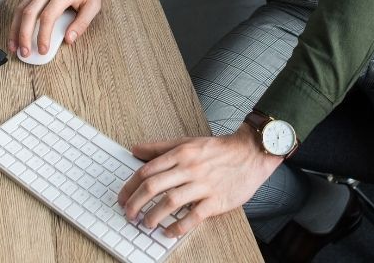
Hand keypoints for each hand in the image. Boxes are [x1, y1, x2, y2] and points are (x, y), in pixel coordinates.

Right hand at [8, 0, 106, 57]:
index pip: (48, 17)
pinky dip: (16, 21)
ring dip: (15, 29)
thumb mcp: (94, 4)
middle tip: (24, 52)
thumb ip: (82, 23)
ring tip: (14, 46)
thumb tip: (69, 39)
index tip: (43, 49)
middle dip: (23, 35)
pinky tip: (15, 32)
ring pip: (20, 9)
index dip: (43, 35)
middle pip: (29, 14)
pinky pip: (22, 5)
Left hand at [117, 124, 282, 238]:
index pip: (147, 170)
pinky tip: (169, 232)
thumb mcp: (188, 142)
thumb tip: (136, 150)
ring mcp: (203, 185)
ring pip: (170, 202)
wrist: (251, 153)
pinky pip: (193, 216)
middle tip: (128, 214)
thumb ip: (160, 147)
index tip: (122, 197)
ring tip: (146, 224)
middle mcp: (190, 168)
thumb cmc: (219, 150)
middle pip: (153, 186)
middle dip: (135, 203)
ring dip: (153, 216)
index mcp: (181, 153)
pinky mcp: (216, 200)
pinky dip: (178, 227)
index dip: (129, 186)